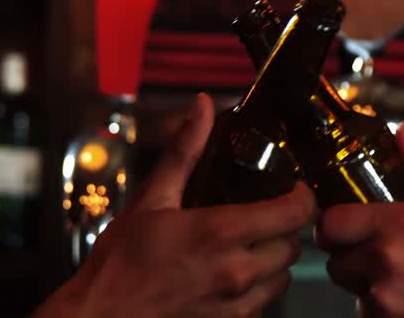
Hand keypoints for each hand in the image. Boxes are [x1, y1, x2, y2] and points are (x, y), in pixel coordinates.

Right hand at [37, 94, 316, 317]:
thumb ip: (184, 151)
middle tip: (267, 214)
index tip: (294, 188)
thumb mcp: (150, 199)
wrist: (101, 317)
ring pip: (283, 277)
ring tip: (249, 245)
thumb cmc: (120, 262)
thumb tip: (203, 106)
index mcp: (220, 232)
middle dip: (285, 227)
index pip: (294, 213)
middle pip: (293, 245)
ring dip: (273, 259)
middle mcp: (237, 271)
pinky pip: (264, 303)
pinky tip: (231, 274)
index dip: (302, 197)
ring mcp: (237, 304)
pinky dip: (258, 287)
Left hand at [314, 126, 403, 317]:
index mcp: (400, 226)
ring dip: (369, 284)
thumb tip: (403, 133)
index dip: (335, 224)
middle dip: (352, 255)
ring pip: (353, 289)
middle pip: (335, 259)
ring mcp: (384, 301)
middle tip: (379, 253)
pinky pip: (368, 315)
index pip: (331, 222)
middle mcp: (385, 263)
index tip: (348, 225)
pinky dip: (383, 311)